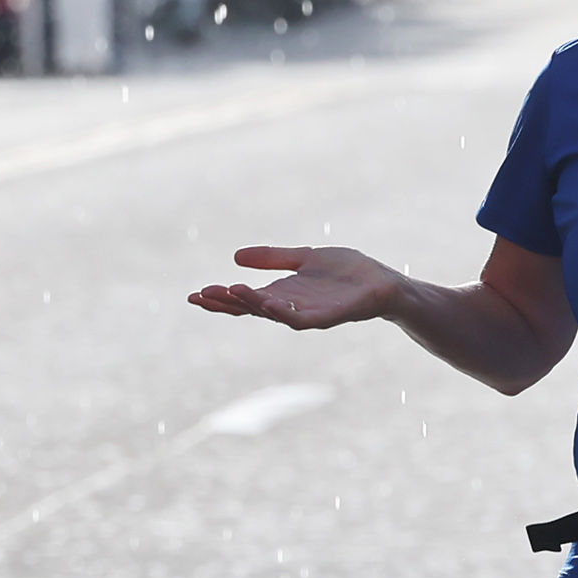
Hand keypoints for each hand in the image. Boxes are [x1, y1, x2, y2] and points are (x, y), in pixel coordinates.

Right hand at [185, 245, 402, 329]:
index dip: (220, 298)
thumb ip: (273, 258)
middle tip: (199, 296)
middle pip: (251, 310)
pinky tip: (267, 303)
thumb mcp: (303, 259)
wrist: (383, 283)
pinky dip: (283, 313)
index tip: (194, 294)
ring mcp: (308, 314)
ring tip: (228, 292)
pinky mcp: (329, 317)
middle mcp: (291, 308)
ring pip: (272, 314)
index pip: (244, 300)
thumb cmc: (347, 272)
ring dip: (250, 304)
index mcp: (282, 295)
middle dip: (225, 304)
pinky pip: (301, 319)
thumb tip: (235, 257)